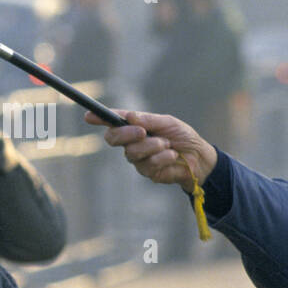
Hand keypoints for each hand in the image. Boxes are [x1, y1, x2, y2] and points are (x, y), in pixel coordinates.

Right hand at [85, 109, 218, 193]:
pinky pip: (147, 164)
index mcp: (134, 126)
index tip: (89, 116)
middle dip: (126, 134)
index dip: (98, 119)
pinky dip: (162, 158)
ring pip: (132, 152)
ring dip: (152, 146)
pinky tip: (172, 156)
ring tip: (168, 145)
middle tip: (142, 132)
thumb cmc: (182, 136)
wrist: (198, 157)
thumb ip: (148, 120)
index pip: (112, 122)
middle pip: (113, 139)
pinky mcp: (148, 172)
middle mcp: (131, 142)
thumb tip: (130, 116)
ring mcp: (138, 158)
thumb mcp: (167, 122)